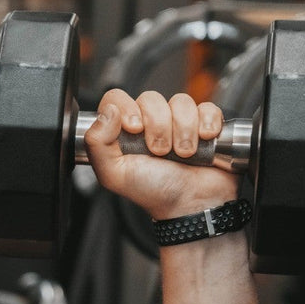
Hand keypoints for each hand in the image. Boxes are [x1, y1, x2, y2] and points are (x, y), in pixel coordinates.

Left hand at [83, 89, 237, 219]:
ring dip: (184, 129)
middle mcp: (149, 123)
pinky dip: (207, 122)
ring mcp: (178, 122)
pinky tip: (205, 139)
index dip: (126, 108)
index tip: (135, 129)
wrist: (191, 205)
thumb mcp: (114, 174)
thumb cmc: (153, 192)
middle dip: (158, 126)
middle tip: (160, 151)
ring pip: (181, 102)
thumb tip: (108, 111)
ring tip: (183, 153)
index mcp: (124, 131)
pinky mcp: (205, 124)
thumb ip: (97, 143)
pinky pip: (207, 107)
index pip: (117, 98)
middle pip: (151, 98)